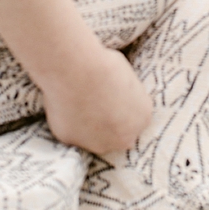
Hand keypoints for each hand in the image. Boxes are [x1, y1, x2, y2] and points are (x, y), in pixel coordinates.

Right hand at [39, 42, 152, 159]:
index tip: (110, 96)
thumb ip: (125, 97)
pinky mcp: (73, 142)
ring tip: (78, 102)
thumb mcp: (128, 79)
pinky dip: (68, 122)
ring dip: (88, 127)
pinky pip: (71, 132)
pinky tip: (65, 104)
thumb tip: (116, 96)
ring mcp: (99, 144)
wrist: (77, 70)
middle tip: (94, 102)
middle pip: (118, 135)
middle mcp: (124, 139)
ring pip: (94, 139)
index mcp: (143, 118)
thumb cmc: (104, 65)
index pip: (135, 119)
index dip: (121, 107)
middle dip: (108, 123)